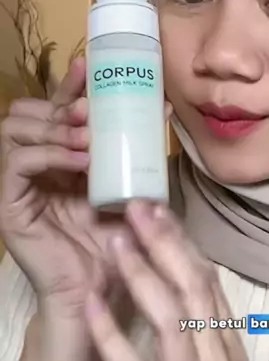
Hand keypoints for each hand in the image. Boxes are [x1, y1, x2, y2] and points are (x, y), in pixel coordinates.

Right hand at [0, 58, 171, 324]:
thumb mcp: (129, 189)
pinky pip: (18, 163)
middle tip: (92, 111)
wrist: (98, 294)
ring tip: (89, 137)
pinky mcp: (10, 205)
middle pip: (28, 111)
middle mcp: (34, 165)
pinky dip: (50, 153)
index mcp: (59, 158)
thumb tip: (162, 107)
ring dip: (56, 126)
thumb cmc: (115, 244)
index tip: (89, 66)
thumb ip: (138, 153)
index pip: (54, 109)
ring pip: (16, 129)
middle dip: (60, 104)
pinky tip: (81, 160)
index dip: (68, 85)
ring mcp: (18, 184)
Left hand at [84, 200, 254, 360]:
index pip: (209, 284)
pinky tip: (93, 303)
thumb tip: (187, 283)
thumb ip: (206, 334)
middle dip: (166, 244)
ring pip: (170, 320)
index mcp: (228, 351)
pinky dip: (112, 331)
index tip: (161, 209)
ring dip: (142, 275)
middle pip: (193, 291)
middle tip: (139, 207)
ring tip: (116, 239)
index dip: (184, 243)